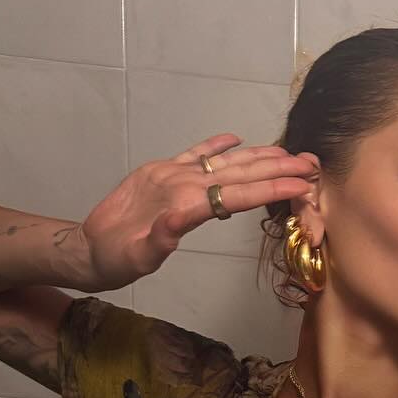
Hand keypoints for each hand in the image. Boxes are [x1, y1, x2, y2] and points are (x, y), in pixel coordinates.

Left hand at [66, 134, 318, 291]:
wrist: (87, 247)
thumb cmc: (117, 259)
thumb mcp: (138, 257)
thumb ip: (160, 239)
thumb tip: (181, 220)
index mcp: (181, 205)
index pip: (237, 194)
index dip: (271, 190)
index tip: (301, 185)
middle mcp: (180, 182)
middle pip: (238, 173)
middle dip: (277, 169)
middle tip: (310, 165)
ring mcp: (171, 174)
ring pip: (223, 161)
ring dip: (258, 156)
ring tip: (289, 154)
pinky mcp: (162, 172)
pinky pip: (194, 154)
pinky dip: (216, 145)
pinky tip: (236, 138)